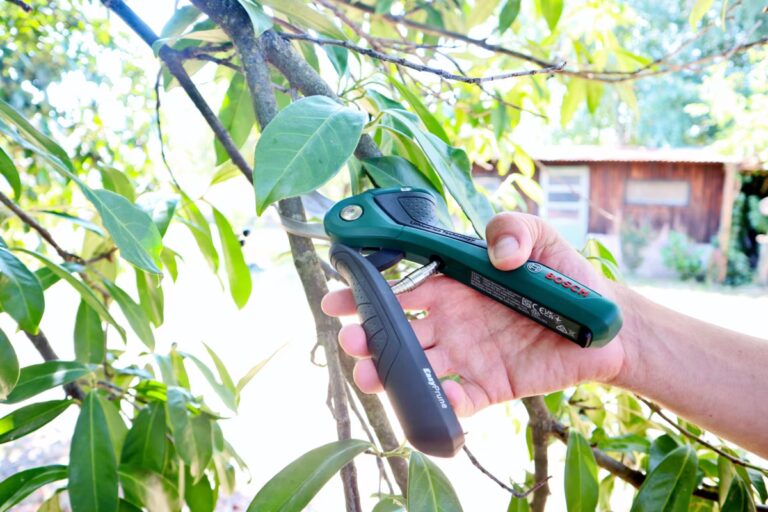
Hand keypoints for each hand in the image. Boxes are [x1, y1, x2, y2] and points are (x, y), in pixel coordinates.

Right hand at [321, 212, 627, 416]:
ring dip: (393, 375)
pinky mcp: (492, 385)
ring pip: (419, 368)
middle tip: (352, 341)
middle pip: (399, 332)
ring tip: (370, 378)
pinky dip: (446, 403)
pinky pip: (462, 398)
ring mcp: (468, 356)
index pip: (400, 288)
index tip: (338, 297)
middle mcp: (452, 323)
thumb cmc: (565, 276)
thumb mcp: (542, 237)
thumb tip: (498, 253)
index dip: (367, 292)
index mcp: (452, 285)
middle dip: (369, 337)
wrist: (602, 323)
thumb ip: (515, 229)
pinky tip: (437, 401)